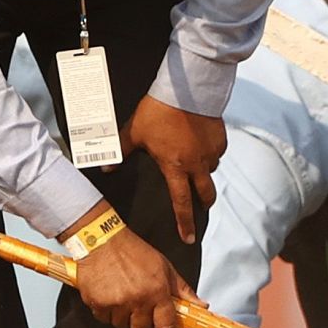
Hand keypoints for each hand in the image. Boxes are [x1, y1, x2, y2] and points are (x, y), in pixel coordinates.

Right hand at [67, 203, 194, 327]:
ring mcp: (117, 303)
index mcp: (157, 290)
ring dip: (123, 316)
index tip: (161, 325)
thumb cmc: (133, 251)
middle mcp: (138, 299)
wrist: (101, 240)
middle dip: (142, 323)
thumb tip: (200, 306)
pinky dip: (106, 311)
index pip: (165, 326)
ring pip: (121, 325)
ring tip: (123, 296)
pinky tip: (109, 294)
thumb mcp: (164, 267)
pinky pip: (104, 319)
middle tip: (140, 307)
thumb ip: (182, 290)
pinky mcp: (98, 303)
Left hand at [123, 95, 227, 244]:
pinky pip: (216, 152)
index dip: (185, 223)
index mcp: (175, 168)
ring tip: (194, 165)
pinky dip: (209, 153)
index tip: (188, 237)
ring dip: (204, 173)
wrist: (187, 90)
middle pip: (206, 195)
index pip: (181, 203)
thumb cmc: (160, 111)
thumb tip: (106, 167)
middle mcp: (197, 164)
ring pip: (211, 171)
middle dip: (203, 204)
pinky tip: (200, 144)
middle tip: (200, 206)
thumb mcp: (135, 132)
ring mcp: (211, 152)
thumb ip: (121, 151)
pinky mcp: (220, 138)